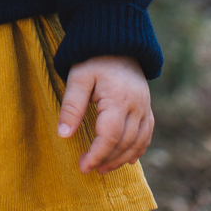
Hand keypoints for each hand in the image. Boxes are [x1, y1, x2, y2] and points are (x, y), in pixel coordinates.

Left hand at [57, 55, 153, 174]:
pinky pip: (147, 133)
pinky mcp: (147, 106)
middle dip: (108, 160)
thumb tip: (63, 135)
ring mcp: (144, 106)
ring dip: (122, 158)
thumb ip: (72, 106)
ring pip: (138, 141)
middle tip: (90, 168)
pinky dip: (139, 148)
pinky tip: (129, 159)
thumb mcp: (78, 78)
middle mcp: (136, 106)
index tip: (82, 166)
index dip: (97, 155)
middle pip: (125, 143)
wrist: (117, 41)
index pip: (110, 137)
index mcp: (118, 100)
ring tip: (104, 168)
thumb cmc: (94, 58)